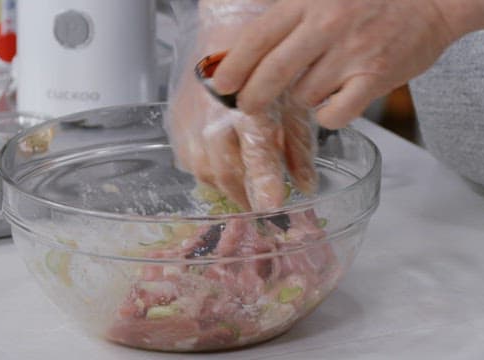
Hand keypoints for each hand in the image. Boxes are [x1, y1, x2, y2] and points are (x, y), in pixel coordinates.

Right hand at [167, 2, 317, 210]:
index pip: (256, 151)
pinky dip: (204, 172)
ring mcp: (192, 116)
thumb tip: (306, 185)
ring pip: (204, 169)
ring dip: (224, 186)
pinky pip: (187, 159)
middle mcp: (215, 112)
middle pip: (226, 169)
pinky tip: (220, 172)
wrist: (227, 30)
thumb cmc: (263, 62)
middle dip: (244, 195)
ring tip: (242, 193)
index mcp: (248, 104)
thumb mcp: (290, 101)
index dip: (264, 181)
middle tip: (259, 208)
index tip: (271, 204)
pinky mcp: (177, 119)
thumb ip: (298, 146)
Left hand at [212, 0, 456, 128]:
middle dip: (252, 97)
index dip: (234, 66)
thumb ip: (290, 17)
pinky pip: (335, 114)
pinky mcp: (376, 77)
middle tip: (247, 106)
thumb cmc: (371, 2)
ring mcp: (352, 52)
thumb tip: (246, 51)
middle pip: (273, 73)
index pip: (258, 37)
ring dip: (299, 101)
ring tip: (311, 89)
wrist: (435, 0)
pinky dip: (328, 116)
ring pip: (303, 96)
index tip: (221, 85)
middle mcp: (327, 24)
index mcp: (309, 1)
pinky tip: (334, 103)